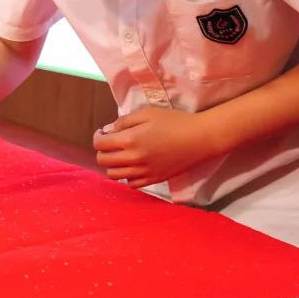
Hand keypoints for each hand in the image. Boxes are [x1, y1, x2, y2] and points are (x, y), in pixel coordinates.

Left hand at [92, 106, 223, 188]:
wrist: (200, 139)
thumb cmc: (175, 122)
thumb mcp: (147, 113)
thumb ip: (124, 121)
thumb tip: (108, 131)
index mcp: (130, 140)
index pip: (100, 144)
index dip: (98, 137)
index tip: (104, 133)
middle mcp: (134, 159)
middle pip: (104, 161)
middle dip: (102, 151)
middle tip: (111, 143)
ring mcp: (144, 172)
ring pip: (114, 175)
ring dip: (112, 165)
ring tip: (120, 155)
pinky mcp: (154, 180)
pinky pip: (131, 184)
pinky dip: (127, 176)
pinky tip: (133, 166)